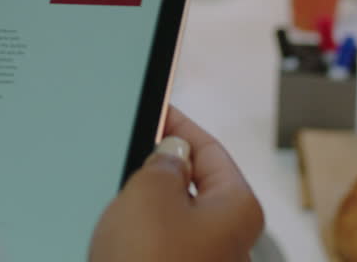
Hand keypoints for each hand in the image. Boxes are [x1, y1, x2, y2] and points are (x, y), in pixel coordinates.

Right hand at [90, 106, 263, 261]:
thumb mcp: (150, 192)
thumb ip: (162, 163)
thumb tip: (171, 155)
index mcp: (238, 207)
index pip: (211, 151)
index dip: (179, 127)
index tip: (157, 108)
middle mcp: (232, 240)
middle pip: (196, 186)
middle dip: (161, 170)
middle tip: (130, 151)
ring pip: (176, 220)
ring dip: (148, 207)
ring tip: (118, 196)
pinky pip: (162, 248)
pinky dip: (142, 236)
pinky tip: (118, 236)